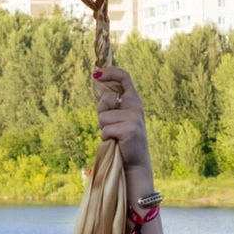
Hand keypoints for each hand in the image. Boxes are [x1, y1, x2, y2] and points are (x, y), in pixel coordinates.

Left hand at [92, 57, 154, 195]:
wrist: (134, 161)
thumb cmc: (122, 138)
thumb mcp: (117, 117)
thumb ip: (110, 105)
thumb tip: (99, 87)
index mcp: (134, 100)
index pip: (125, 77)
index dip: (111, 72)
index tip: (97, 74)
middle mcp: (136, 106)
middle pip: (106, 98)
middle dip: (101, 113)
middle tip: (111, 126)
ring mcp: (134, 117)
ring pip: (103, 117)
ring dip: (104, 129)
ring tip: (115, 136)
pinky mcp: (129, 129)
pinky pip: (105, 130)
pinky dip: (106, 138)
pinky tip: (116, 142)